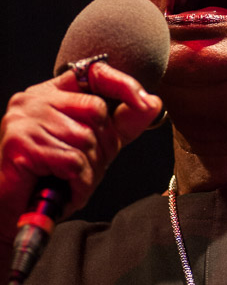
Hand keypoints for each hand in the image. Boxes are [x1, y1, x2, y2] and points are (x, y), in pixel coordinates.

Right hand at [0, 62, 161, 242]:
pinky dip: (78, 181)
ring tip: (72, 180)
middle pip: (96, 110)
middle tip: (86, 166)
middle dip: (103, 145)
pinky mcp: (20, 143)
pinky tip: (64, 187)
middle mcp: (35, 98)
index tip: (143, 100)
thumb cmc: (53, 176)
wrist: (15, 212)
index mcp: (53, 93)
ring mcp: (24, 119)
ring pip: (85, 138)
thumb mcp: (96, 145)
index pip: (93, 72)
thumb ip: (123, 123)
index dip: (122, 84)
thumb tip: (153, 102)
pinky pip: (72, 160)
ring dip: (89, 169)